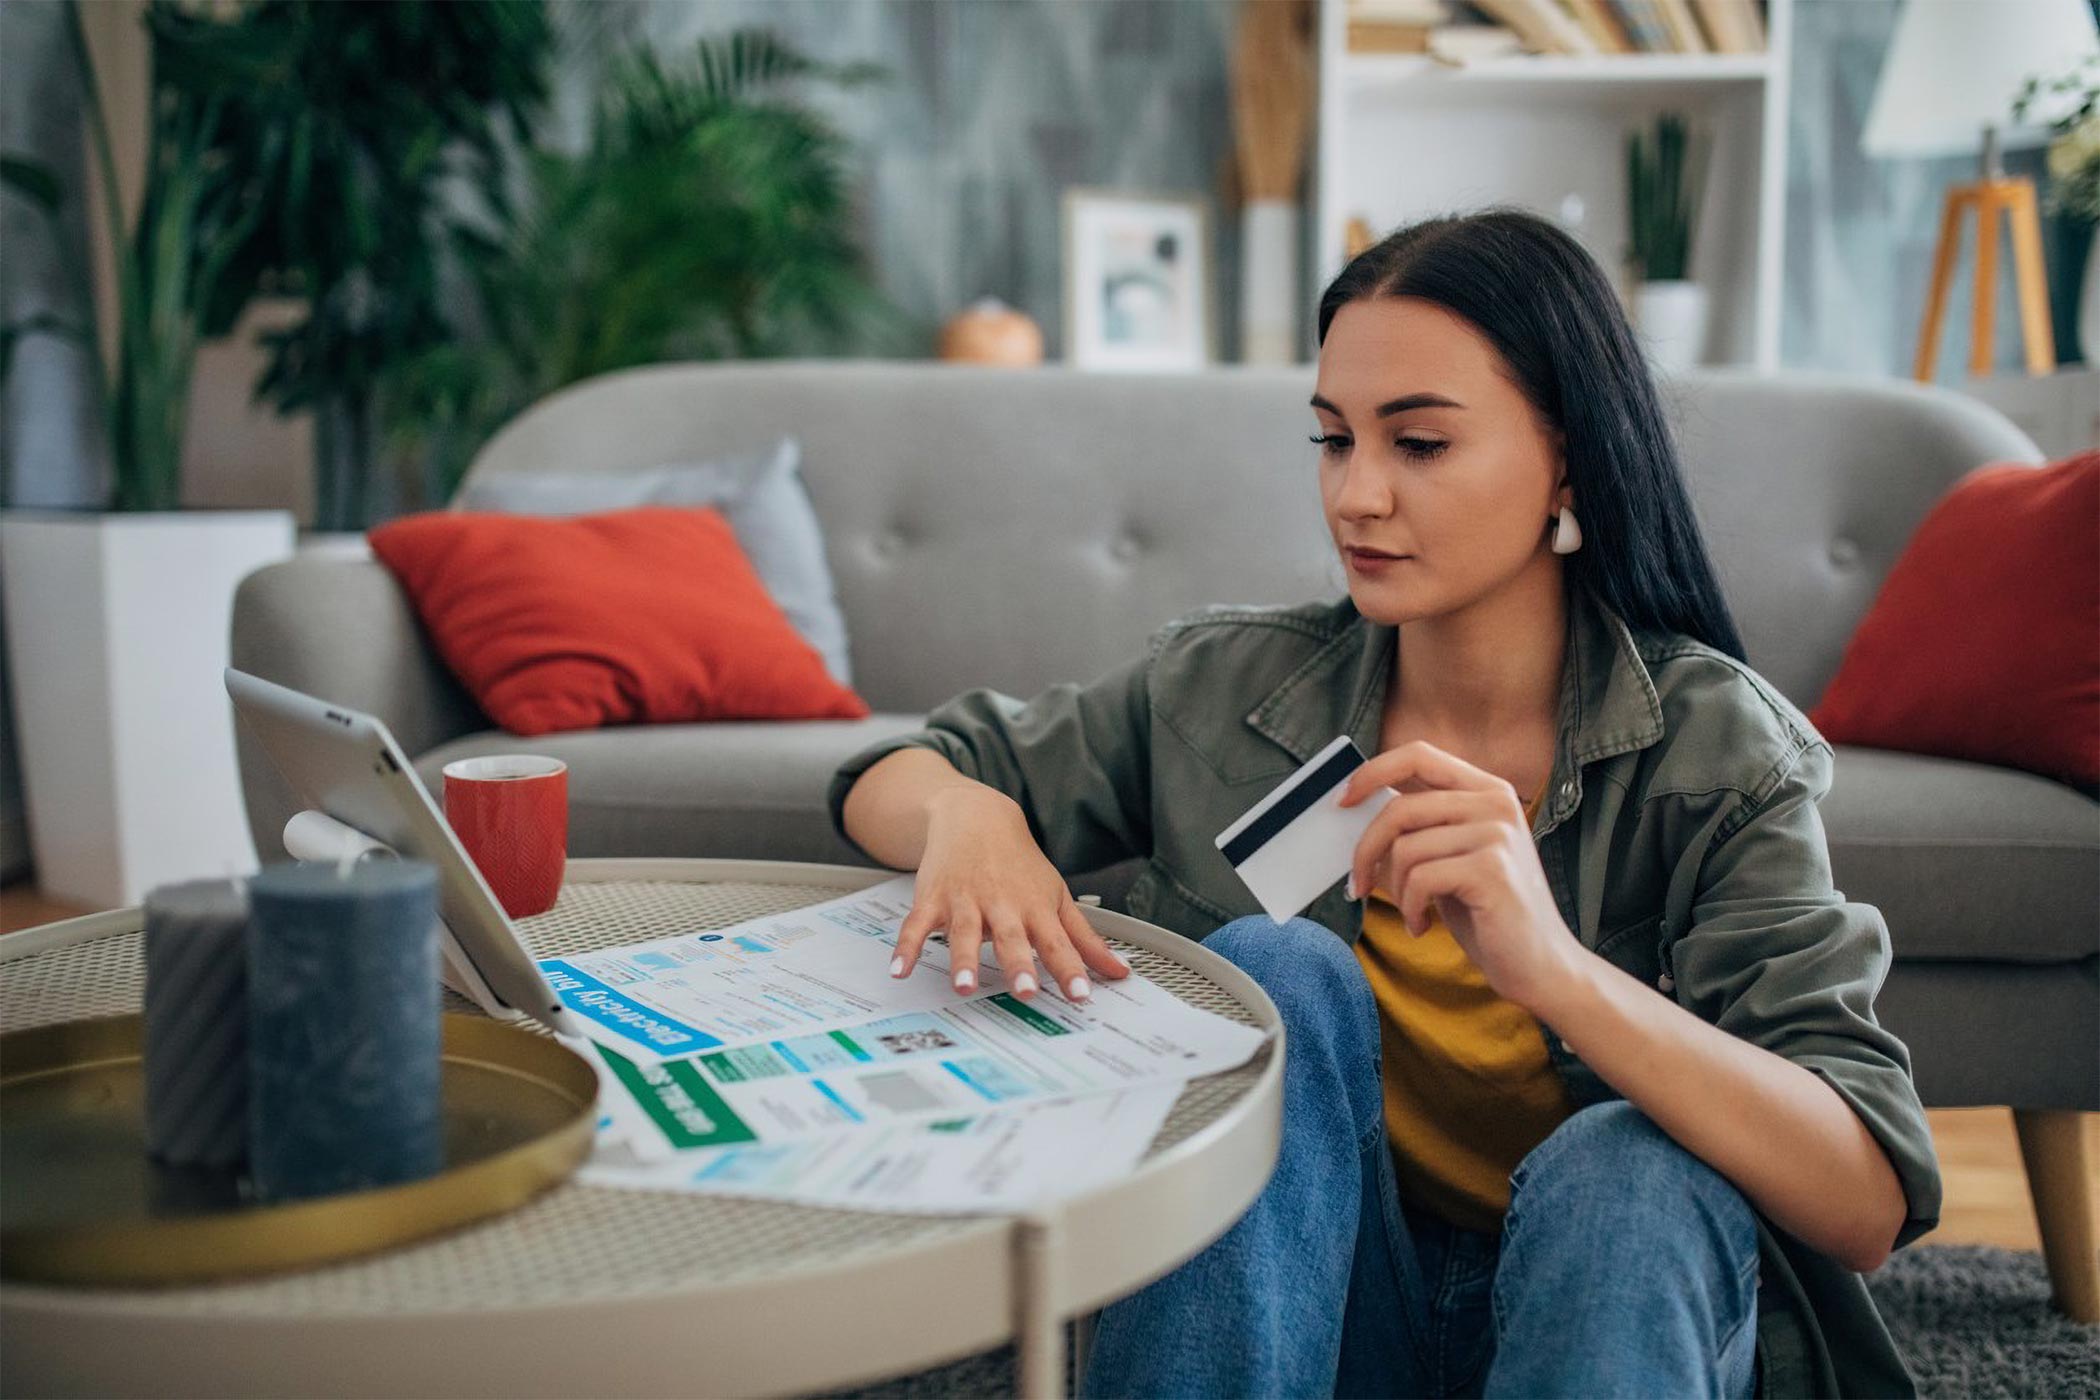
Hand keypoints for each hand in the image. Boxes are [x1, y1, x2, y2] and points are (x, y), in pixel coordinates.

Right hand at [889, 785, 1130, 1002]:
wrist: (976, 816)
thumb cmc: (1019, 864)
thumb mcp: (1056, 896)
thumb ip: (1084, 939)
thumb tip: (1120, 971)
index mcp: (1035, 907)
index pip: (1057, 943)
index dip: (1069, 969)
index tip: (1081, 995)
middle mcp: (1001, 904)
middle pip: (1011, 938)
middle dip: (1018, 964)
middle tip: (1024, 991)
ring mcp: (965, 900)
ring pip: (963, 932)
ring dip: (963, 960)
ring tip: (964, 987)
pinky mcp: (933, 898)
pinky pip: (917, 924)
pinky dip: (907, 945)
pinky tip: (900, 968)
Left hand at [1337, 740, 1585, 1015]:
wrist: (1539, 964)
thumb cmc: (1486, 911)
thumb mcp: (1450, 858)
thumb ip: (1418, 829)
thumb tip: (1354, 813)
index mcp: (1487, 790)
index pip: (1418, 754)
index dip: (1373, 772)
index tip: (1342, 801)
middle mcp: (1496, 803)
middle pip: (1399, 808)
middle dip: (1366, 852)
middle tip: (1357, 885)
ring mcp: (1497, 834)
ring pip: (1405, 848)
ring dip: (1395, 890)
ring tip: (1413, 913)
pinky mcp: (1491, 870)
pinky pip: (1419, 880)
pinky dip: (1411, 909)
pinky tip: (1423, 926)